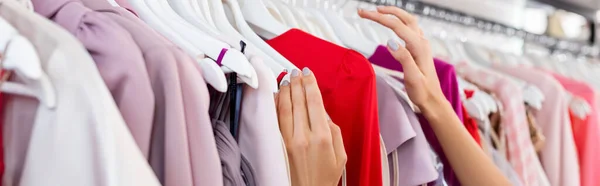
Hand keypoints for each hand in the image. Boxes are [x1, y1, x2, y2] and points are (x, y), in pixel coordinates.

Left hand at [276, 68, 346, 185]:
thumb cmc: (324, 179)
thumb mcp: (340, 156)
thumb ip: (335, 132)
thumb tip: (324, 114)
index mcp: (322, 137)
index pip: (314, 102)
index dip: (310, 84)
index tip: (308, 73)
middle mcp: (304, 137)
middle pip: (299, 102)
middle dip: (297, 83)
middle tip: (296, 71)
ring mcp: (288, 141)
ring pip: (285, 108)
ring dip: (286, 91)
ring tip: (287, 79)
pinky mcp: (279, 146)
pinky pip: (275, 120)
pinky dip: (276, 106)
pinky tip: (277, 96)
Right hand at [358, 6, 446, 110]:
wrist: (433, 101)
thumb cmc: (422, 92)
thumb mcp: (412, 78)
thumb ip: (403, 58)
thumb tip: (390, 42)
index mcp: (418, 47)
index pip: (396, 26)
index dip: (378, 18)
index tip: (362, 14)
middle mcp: (421, 42)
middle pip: (404, 18)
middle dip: (386, 11)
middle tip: (368, 11)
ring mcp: (422, 44)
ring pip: (408, 21)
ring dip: (394, 14)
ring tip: (378, 12)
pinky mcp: (420, 49)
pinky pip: (410, 29)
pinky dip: (400, 22)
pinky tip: (393, 24)